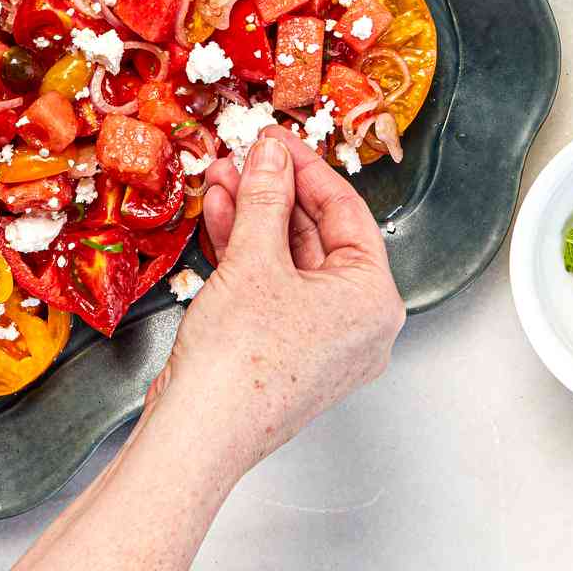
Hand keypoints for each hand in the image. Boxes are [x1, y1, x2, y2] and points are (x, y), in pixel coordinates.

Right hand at [149, 126, 404, 474]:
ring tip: (220, 179)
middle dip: (273, 190)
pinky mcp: (286, 350)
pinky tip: (219, 217)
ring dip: (254, 215)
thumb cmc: (240, 362)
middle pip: (318, 233)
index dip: (306, 166)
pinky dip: (248, 251)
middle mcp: (357, 323)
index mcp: (373, 301)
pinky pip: (274, 285)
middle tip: (242, 157)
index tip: (275, 139)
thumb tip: (270, 155)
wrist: (198, 433)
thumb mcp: (255, 258)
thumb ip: (266, 195)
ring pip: (290, 258)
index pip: (347, 210)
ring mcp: (322, 340)